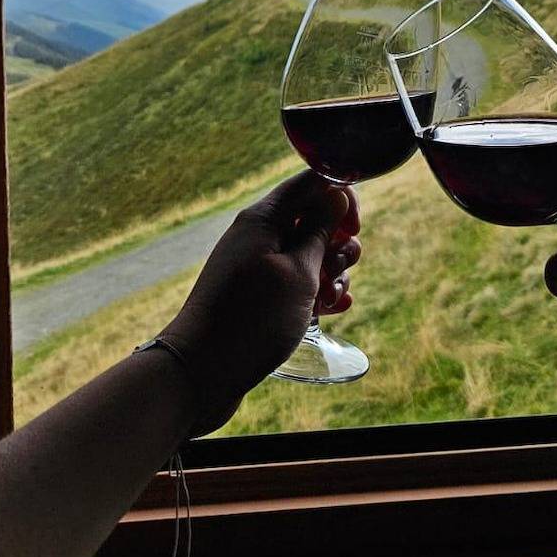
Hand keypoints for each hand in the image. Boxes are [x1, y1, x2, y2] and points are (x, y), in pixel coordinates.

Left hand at [160, 170, 361, 433]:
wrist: (201, 373)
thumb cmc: (253, 319)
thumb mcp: (299, 273)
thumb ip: (320, 230)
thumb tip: (335, 193)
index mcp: (264, 218)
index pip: (311, 182)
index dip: (340, 197)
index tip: (354, 227)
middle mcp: (259, 236)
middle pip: (313, 219)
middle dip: (338, 243)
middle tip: (336, 270)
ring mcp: (257, 266)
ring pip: (309, 254)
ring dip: (330, 272)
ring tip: (329, 301)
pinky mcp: (257, 295)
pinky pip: (295, 281)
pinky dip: (316, 292)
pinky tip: (332, 310)